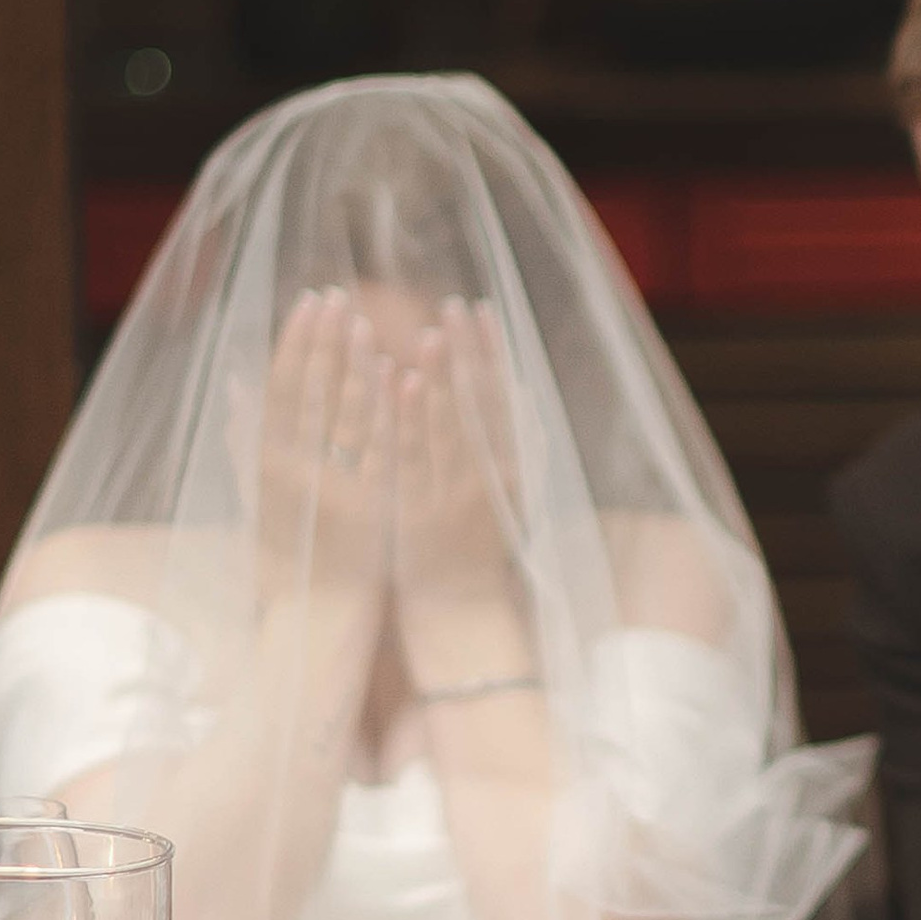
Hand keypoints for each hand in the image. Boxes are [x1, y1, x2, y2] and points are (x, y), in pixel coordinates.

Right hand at [255, 289, 389, 609]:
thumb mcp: (259, 494)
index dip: (294, 344)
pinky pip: (379, 450)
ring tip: (363, 321)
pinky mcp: (369, 508)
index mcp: (268, 465)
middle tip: (336, 295)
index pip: (280, 391)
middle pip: (309, 395)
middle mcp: (295, 473)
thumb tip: (232, 386)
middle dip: (322, 341)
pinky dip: (385, 411)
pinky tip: (396, 373)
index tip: (307, 302)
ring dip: (353, 365)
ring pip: (344, 416)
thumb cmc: (288, 551)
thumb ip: (246, 441)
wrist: (316, 612)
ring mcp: (332, 489)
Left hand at [390, 302, 536, 702]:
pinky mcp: (419, 511)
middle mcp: (487, 479)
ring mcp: (453, 495)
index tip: (482, 310)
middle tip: (452, 307)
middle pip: (477, 406)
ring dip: (440, 379)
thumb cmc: (484, 548)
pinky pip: (411, 457)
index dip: (492, 355)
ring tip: (430, 333)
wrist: (462, 612)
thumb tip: (522, 391)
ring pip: (447, 428)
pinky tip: (398, 380)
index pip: (501, 399)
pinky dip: (408, 417)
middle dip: (467, 354)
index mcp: (510, 469)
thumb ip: (518, 446)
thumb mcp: (512, 496)